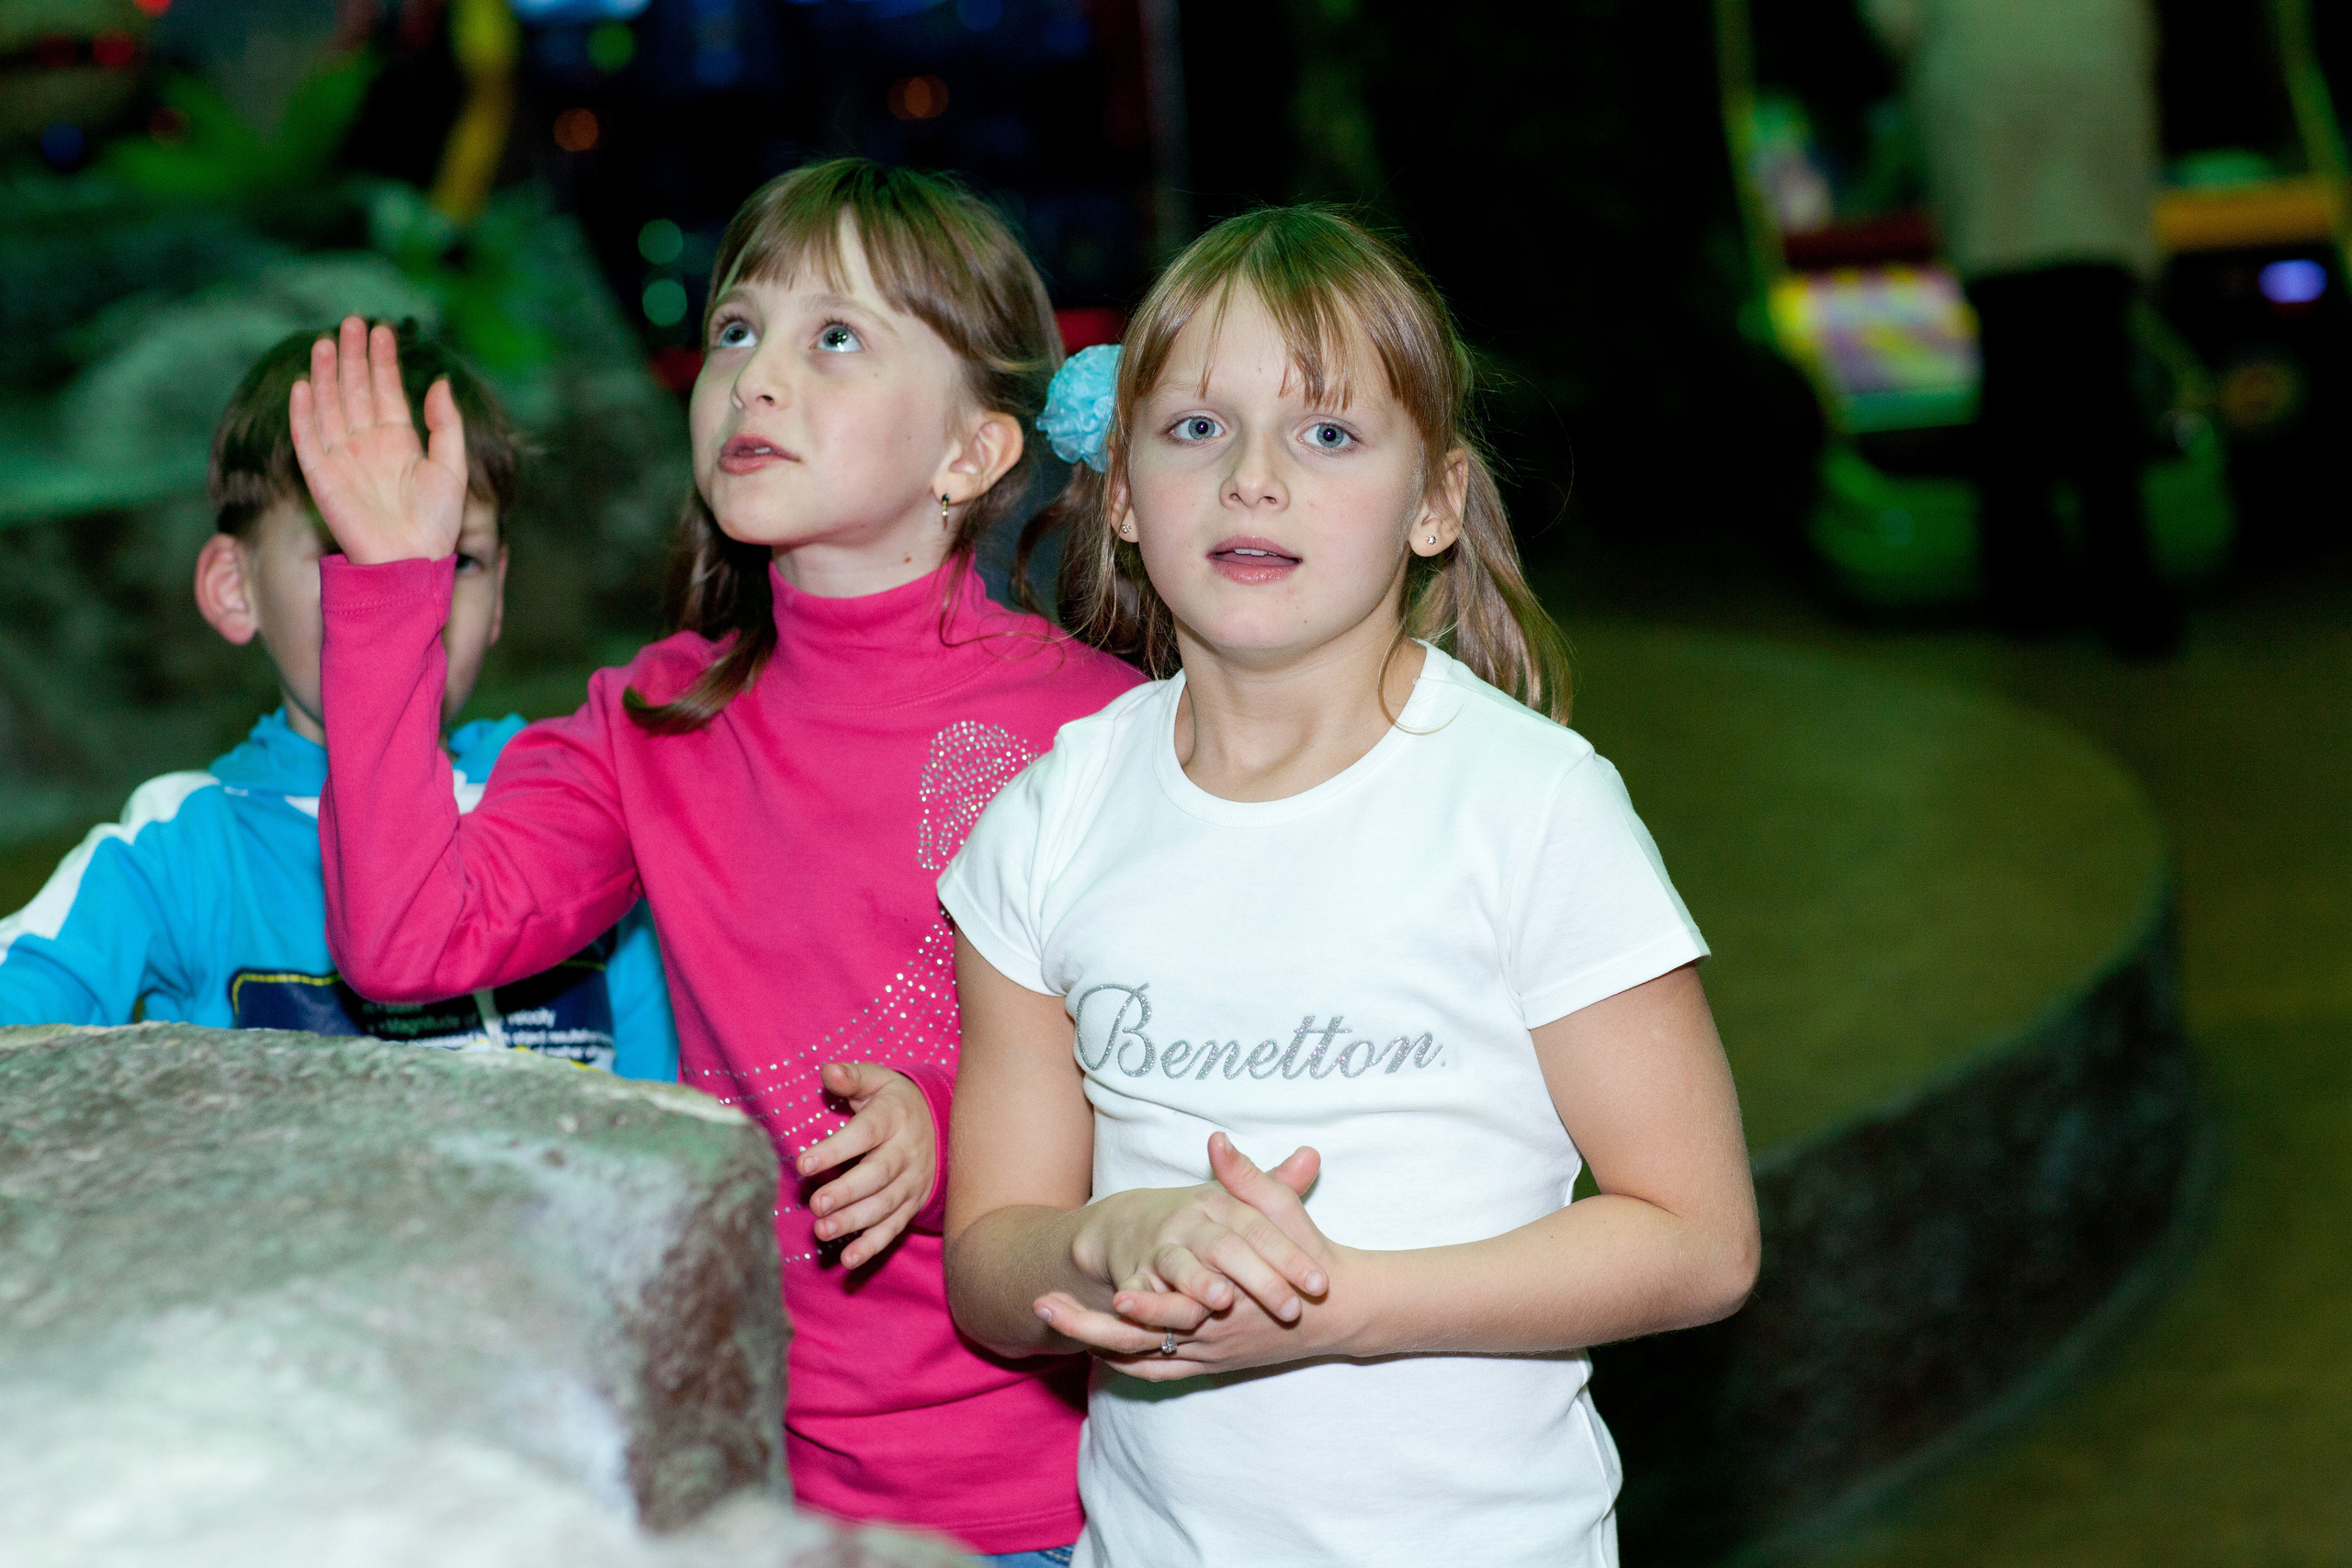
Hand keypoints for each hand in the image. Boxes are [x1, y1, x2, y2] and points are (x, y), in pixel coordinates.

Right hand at [288, 316, 467, 565]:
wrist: (412, 561)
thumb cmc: (437, 523)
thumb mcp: (452, 467)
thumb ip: (446, 424)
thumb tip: (441, 381)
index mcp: (400, 441)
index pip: (387, 390)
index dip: (383, 360)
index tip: (381, 329)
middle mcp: (369, 445)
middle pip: (356, 390)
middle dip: (353, 356)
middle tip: (352, 321)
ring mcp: (343, 458)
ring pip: (331, 406)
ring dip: (326, 375)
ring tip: (326, 342)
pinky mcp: (322, 478)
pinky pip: (308, 440)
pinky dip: (303, 413)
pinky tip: (303, 385)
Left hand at [796, 1063, 935, 1269]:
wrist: (942, 1123)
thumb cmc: (894, 1101)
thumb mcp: (877, 1081)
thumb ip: (851, 1077)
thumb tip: (828, 1072)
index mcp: (895, 1117)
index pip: (866, 1133)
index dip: (836, 1150)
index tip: (804, 1163)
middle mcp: (907, 1152)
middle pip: (877, 1175)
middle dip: (847, 1192)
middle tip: (817, 1205)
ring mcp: (912, 1181)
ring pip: (884, 1205)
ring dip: (855, 1221)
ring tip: (823, 1230)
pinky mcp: (911, 1204)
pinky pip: (893, 1228)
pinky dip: (872, 1246)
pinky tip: (848, 1259)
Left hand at [1037, 1133, 1333, 1374]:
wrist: (1335, 1307)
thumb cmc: (1308, 1254)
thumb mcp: (1281, 1210)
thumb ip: (1246, 1177)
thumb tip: (1216, 1140)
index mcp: (1227, 1297)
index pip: (1169, 1308)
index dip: (1132, 1302)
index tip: (1096, 1284)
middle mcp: (1212, 1333)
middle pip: (1138, 1342)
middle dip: (1085, 1325)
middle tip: (1042, 1305)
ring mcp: (1207, 1352)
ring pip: (1139, 1357)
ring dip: (1092, 1339)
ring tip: (1050, 1318)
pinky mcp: (1207, 1363)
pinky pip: (1156, 1372)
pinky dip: (1122, 1362)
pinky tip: (1091, 1344)